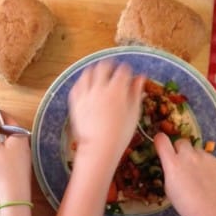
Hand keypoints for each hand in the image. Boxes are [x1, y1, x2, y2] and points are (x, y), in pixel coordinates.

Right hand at [0, 110, 31, 202]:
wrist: (13, 197)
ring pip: (11, 144)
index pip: (9, 119)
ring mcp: (25, 158)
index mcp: (19, 136)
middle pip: (11, 132)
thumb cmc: (1, 170)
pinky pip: (12, 155)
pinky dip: (3, 153)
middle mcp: (25, 146)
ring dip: (0, 141)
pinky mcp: (22, 170)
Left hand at [68, 60, 144, 183]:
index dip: (127, 70)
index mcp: (117, 90)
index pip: (123, 70)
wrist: (99, 149)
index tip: (128, 74)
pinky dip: (82, 83)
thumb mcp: (133, 113)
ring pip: (87, 73)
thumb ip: (136, 93)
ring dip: (94, 71)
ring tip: (98, 77)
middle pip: (103, 66)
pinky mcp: (75, 103)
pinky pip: (76, 86)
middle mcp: (99, 88)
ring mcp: (85, 95)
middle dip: (110, 66)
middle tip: (113, 71)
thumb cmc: (120, 134)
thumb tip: (140, 78)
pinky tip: (87, 87)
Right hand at [155, 133, 215, 215]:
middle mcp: (189, 155)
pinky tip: (211, 180)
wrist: (215, 211)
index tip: (160, 144)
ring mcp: (206, 157)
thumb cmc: (187, 206)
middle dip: (179, 149)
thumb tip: (172, 166)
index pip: (162, 140)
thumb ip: (170, 172)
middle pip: (181, 141)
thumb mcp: (170, 190)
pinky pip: (211, 159)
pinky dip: (209, 166)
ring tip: (199, 175)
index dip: (160, 141)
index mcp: (173, 163)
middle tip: (181, 163)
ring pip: (197, 150)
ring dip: (195, 158)